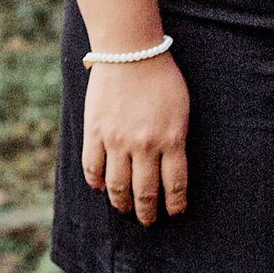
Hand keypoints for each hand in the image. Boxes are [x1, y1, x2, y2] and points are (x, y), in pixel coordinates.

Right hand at [82, 53, 189, 224]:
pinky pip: (92, 167)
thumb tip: (169, 168)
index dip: (175, 204)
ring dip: (121, 203)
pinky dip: (95, 182)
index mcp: (172, 139)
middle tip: (148, 220)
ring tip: (124, 208)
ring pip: (117, 186)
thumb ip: (175, 139)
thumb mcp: (181, 110)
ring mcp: (117, 140)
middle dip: (147, 212)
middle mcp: (144, 144)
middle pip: (145, 191)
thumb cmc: (162, 78)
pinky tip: (100, 188)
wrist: (131, 52)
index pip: (175, 184)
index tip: (174, 213)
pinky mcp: (94, 132)